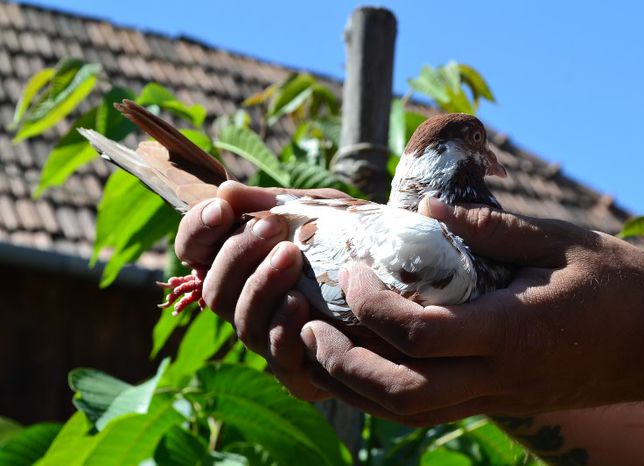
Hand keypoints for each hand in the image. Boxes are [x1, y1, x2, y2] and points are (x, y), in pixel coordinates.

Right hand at [174, 181, 344, 399]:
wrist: (405, 286)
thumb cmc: (353, 245)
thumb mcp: (318, 213)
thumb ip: (275, 203)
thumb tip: (226, 190)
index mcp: (243, 266)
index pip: (195, 251)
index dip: (197, 230)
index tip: (222, 208)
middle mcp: (248, 304)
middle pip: (213, 289)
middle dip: (236, 255)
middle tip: (271, 227)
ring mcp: (271, 338)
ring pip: (241, 321)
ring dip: (260, 286)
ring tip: (290, 255)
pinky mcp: (300, 370)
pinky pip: (277, 355)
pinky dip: (282, 327)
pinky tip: (300, 302)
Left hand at [298, 197, 643, 425]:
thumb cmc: (621, 285)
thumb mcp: (561, 240)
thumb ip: (489, 227)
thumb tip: (423, 204)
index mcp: (512, 330)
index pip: (418, 333)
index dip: (369, 304)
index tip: (352, 272)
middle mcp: (499, 376)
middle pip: (399, 392)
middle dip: (342, 364)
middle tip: (307, 327)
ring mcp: (499, 398)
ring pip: (407, 413)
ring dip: (353, 387)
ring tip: (318, 349)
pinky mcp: (501, 403)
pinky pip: (428, 410)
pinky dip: (384, 392)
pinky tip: (364, 363)